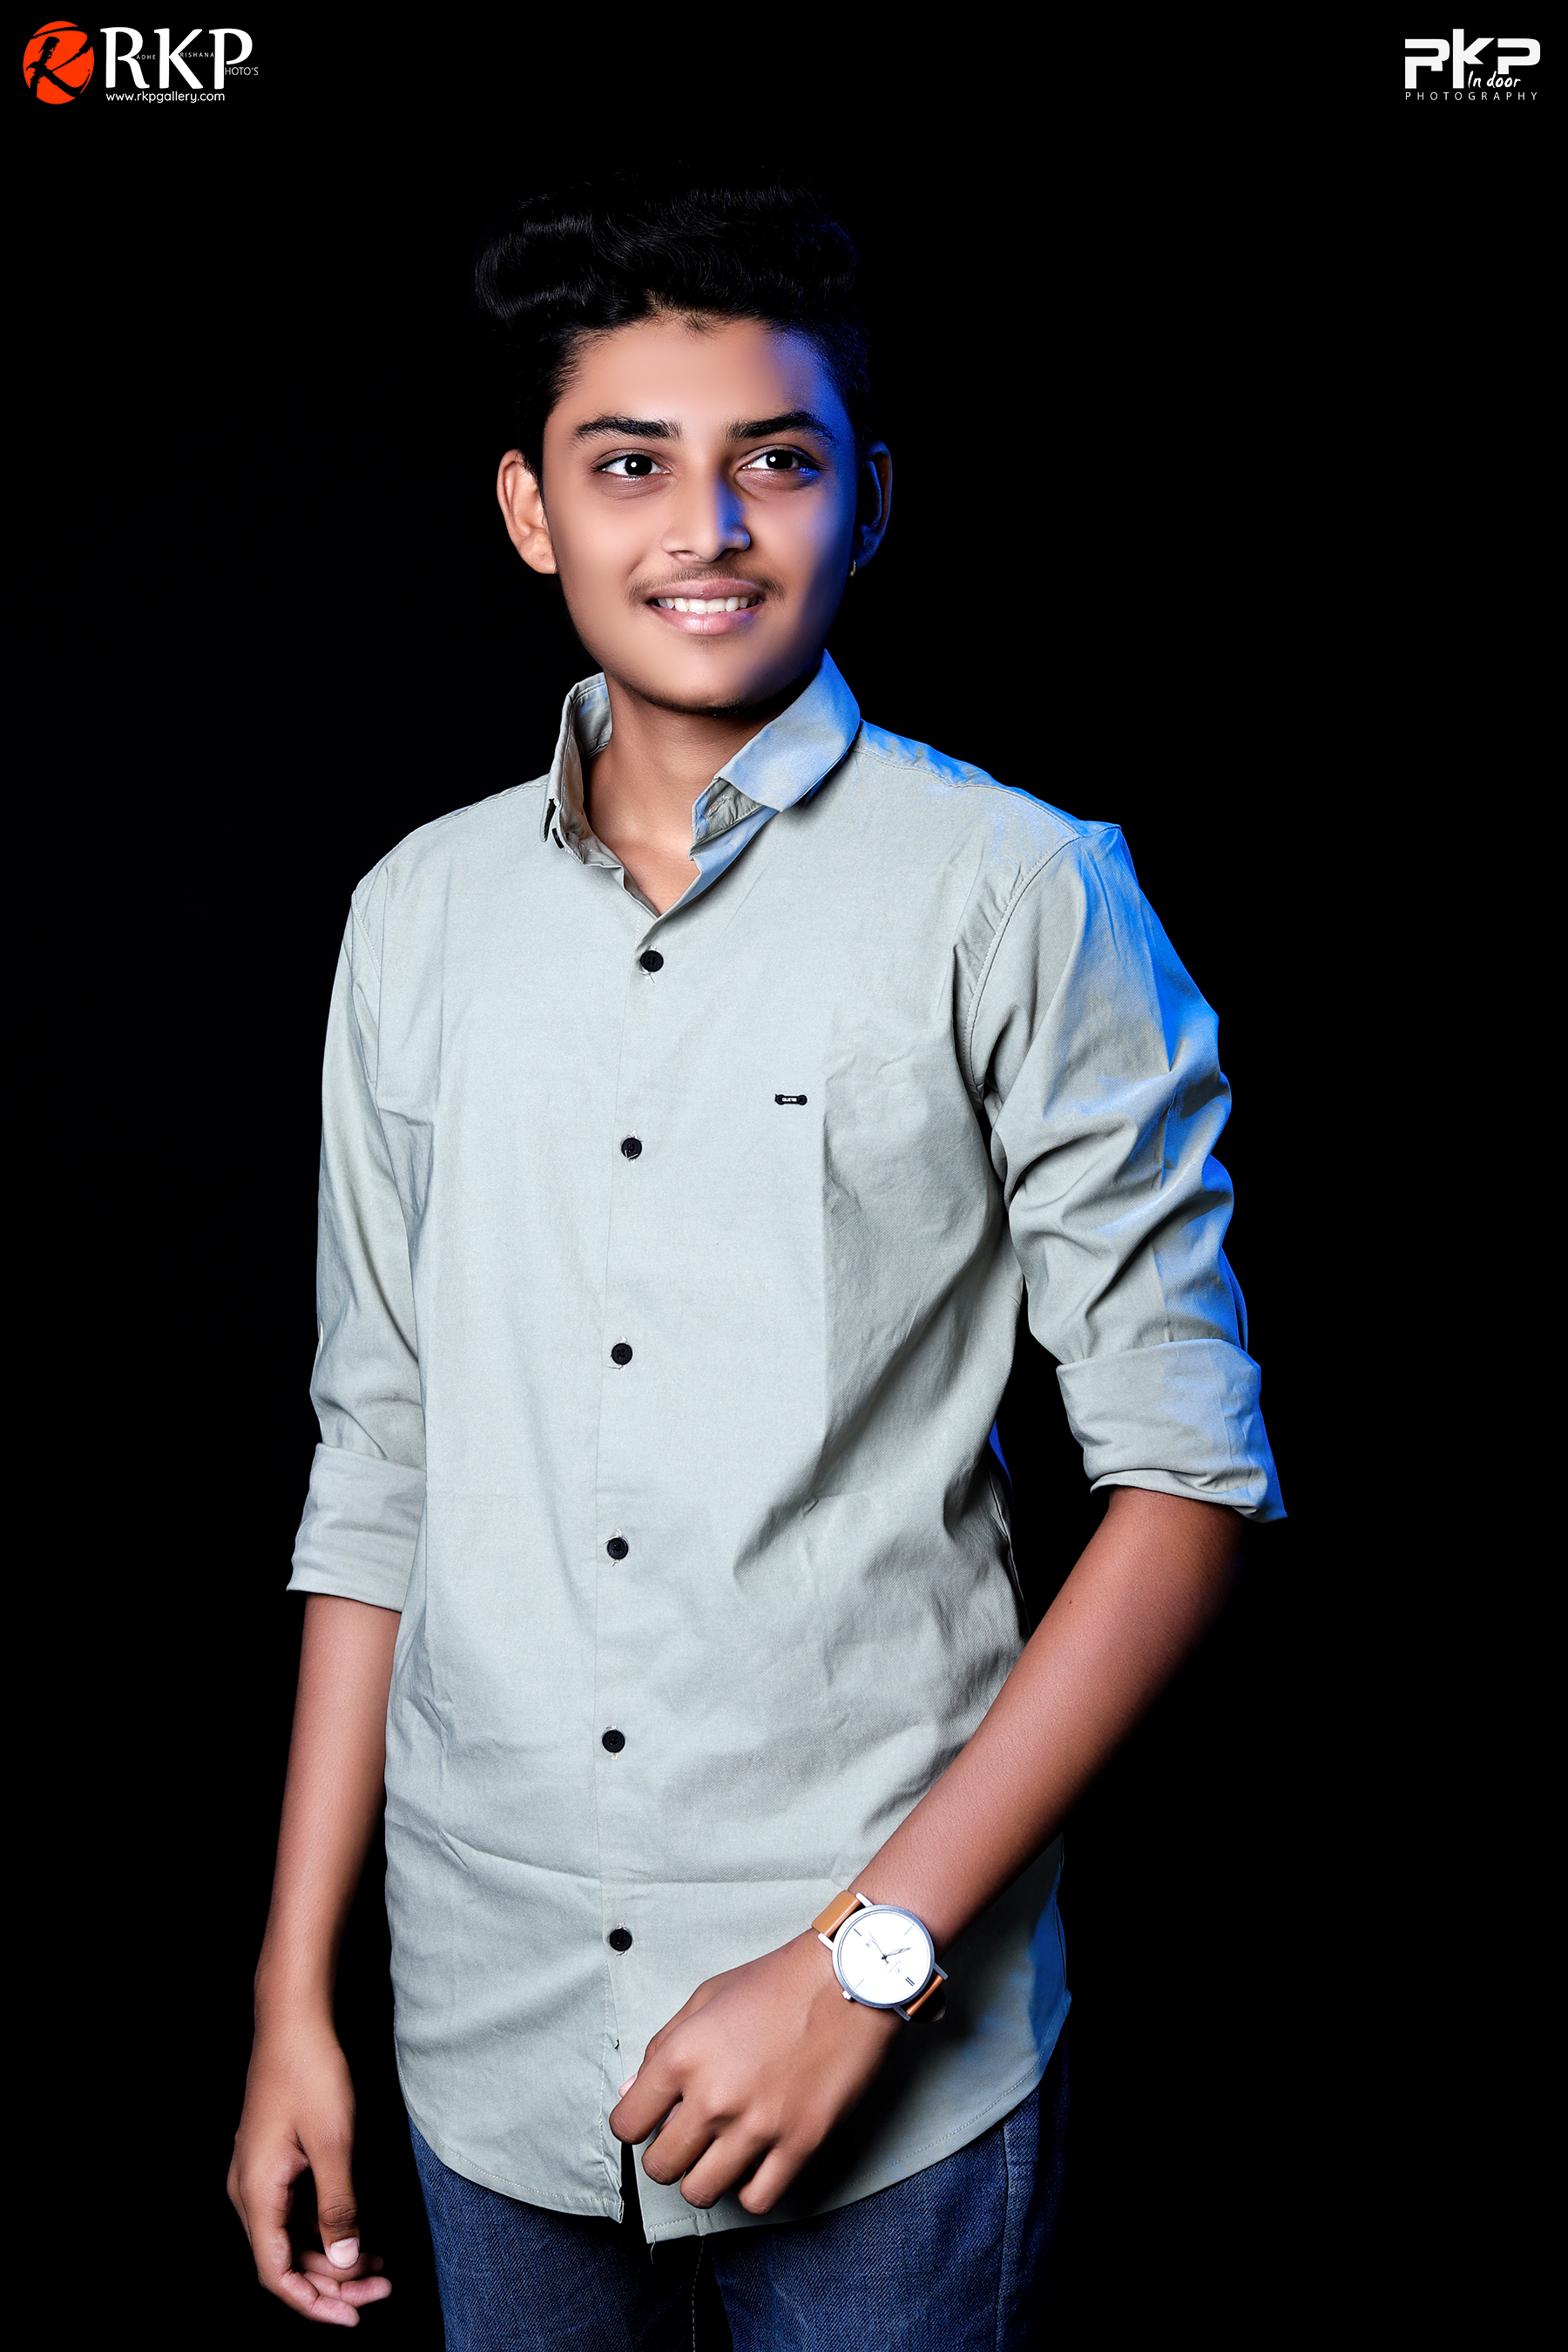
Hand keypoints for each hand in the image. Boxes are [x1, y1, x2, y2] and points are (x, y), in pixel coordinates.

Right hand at [227, 2007, 390, 2326]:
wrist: (292, 2019)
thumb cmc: (311, 2072)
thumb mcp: (334, 2141)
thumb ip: (338, 2204)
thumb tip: (345, 2258)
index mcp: (255, 2193)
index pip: (276, 2273)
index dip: (314, 2302)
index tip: (355, 2314)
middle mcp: (248, 2192)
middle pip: (285, 2260)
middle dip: (333, 2282)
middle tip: (382, 2287)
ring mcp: (258, 2176)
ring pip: (292, 2237)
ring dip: (333, 2256)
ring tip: (381, 2266)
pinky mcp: (273, 2162)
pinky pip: (295, 2212)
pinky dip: (327, 2228)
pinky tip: (363, 2233)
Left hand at [610, 1933, 900, 2213]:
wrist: (849, 1979)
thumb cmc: (776, 1981)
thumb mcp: (706, 1997)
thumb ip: (662, 2045)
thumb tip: (632, 2094)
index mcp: (683, 2055)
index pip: (627, 2125)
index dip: (635, 2125)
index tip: (652, 2121)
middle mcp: (714, 2097)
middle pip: (661, 2167)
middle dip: (667, 2156)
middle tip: (687, 2139)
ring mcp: (758, 2126)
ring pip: (701, 2192)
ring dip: (702, 2178)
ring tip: (717, 2155)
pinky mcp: (800, 2143)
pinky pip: (757, 2200)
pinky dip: (748, 2190)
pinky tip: (753, 2164)